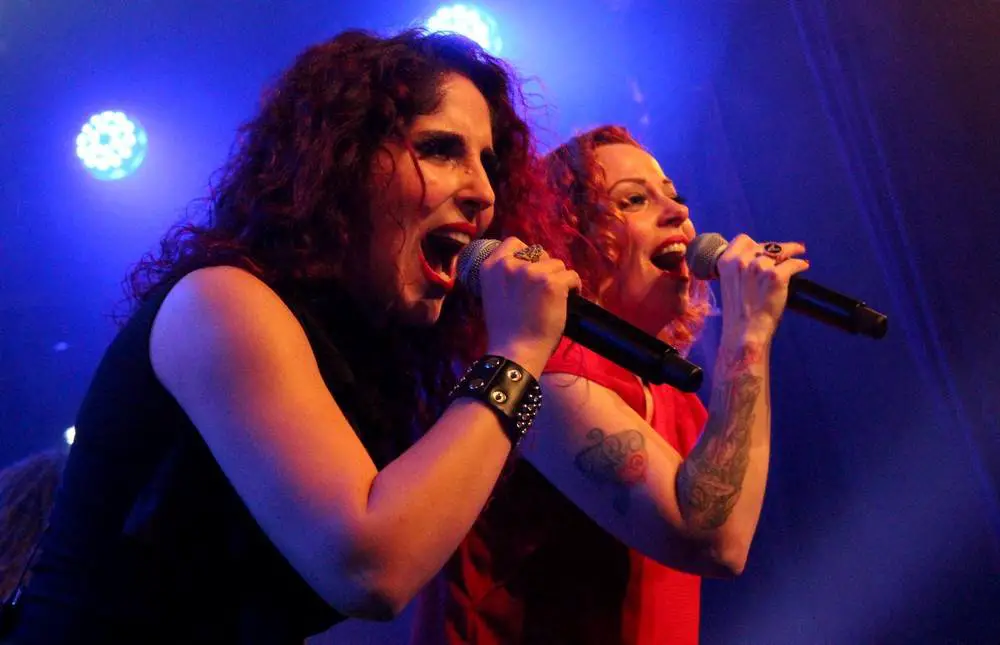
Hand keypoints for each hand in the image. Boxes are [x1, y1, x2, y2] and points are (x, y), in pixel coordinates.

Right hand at [478, 238, 581, 376]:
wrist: (515, 351)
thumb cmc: (505, 329)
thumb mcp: (494, 294)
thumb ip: (506, 276)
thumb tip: (528, 266)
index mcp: (491, 266)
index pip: (512, 242)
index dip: (527, 254)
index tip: (532, 269)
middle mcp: (510, 264)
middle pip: (539, 253)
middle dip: (545, 268)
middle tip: (544, 291)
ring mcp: (531, 272)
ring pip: (557, 265)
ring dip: (559, 280)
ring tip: (554, 299)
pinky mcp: (552, 282)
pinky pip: (571, 275)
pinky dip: (574, 288)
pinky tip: (568, 301)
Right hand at [716, 235, 809, 344]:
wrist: (745, 331)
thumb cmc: (738, 312)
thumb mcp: (730, 284)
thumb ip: (740, 268)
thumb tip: (759, 258)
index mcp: (726, 262)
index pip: (742, 240)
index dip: (755, 244)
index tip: (763, 249)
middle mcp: (741, 261)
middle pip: (763, 245)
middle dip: (776, 248)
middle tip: (788, 249)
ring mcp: (758, 267)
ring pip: (779, 252)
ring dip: (790, 252)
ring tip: (799, 254)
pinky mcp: (776, 276)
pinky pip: (792, 264)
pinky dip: (800, 264)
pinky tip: (803, 266)